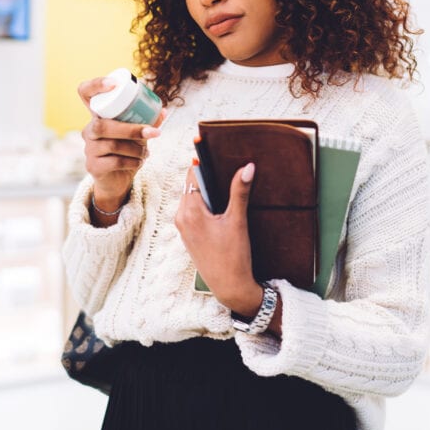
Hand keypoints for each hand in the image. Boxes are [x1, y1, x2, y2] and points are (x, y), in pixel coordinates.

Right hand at [78, 77, 160, 214]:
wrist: (117, 180)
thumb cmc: (126, 150)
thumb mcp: (138, 134)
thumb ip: (148, 122)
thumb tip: (163, 111)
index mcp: (98, 116)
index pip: (85, 92)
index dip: (96, 85)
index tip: (114, 84)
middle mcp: (89, 130)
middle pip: (102, 125)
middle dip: (131, 129)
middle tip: (153, 133)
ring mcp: (89, 149)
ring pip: (112, 144)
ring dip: (137, 148)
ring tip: (146, 152)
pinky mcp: (93, 166)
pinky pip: (115, 161)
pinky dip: (133, 162)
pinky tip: (139, 162)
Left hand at [174, 161, 263, 316]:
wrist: (229, 287)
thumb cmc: (233, 256)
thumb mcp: (238, 221)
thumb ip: (240, 192)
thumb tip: (247, 167)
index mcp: (190, 211)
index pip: (192, 176)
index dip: (201, 160)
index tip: (202, 141)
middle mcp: (181, 217)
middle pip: (192, 185)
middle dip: (206, 174)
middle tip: (221, 160)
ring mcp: (183, 227)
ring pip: (193, 197)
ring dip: (206, 189)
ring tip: (224, 180)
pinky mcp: (188, 234)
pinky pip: (193, 210)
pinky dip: (204, 202)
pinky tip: (220, 202)